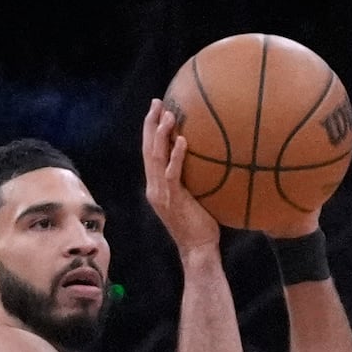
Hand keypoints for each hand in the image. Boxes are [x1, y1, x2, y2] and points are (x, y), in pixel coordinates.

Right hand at [144, 98, 221, 257]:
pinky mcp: (172, 200)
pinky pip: (172, 174)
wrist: (198, 249)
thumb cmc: (200, 224)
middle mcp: (154, 188)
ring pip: (155, 158)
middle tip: (157, 102)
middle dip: (151, 124)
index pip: (149, 152)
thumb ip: (189, 178)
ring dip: (161, 134)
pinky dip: (176, 156)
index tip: (156, 109)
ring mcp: (161, 194)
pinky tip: (183, 140)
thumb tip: (204, 157)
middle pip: (147, 149)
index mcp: (156, 186)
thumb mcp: (193, 196)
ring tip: (168, 115)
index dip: (150, 130)